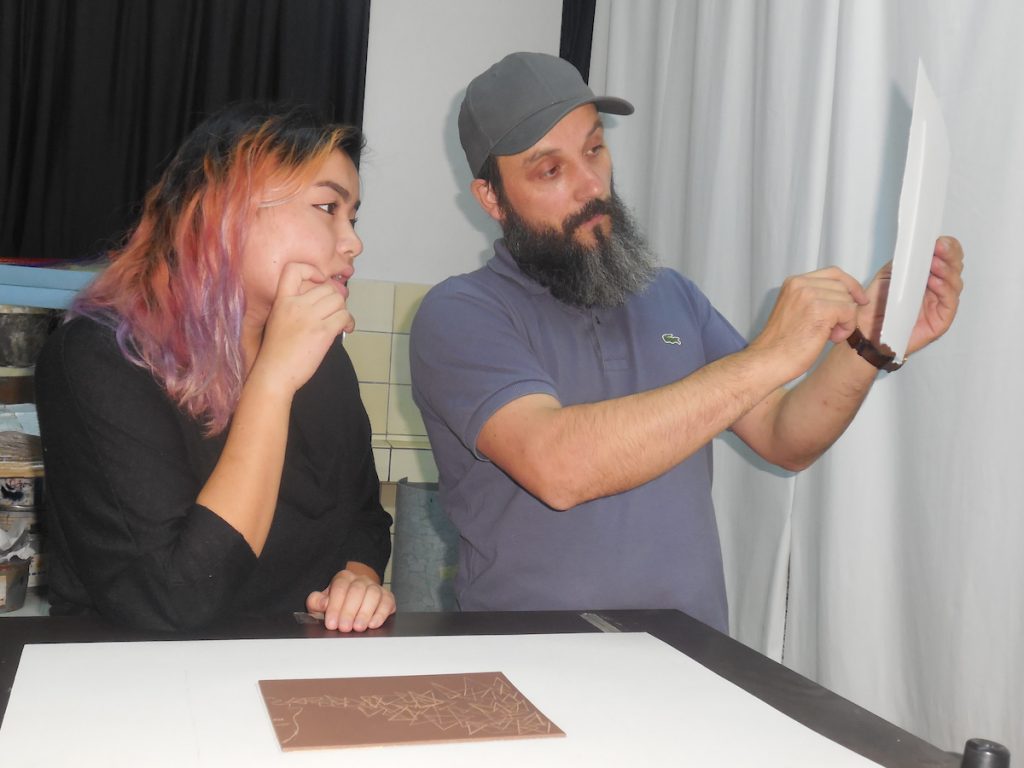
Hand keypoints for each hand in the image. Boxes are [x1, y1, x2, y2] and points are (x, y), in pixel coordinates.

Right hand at [252, 262, 354, 394]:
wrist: (274, 374)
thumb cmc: (277, 352)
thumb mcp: (279, 321)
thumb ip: (296, 308)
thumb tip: (324, 301)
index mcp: (282, 301)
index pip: (294, 270)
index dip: (311, 270)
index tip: (319, 281)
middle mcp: (296, 305)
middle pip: (328, 288)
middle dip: (335, 299)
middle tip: (334, 312)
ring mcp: (309, 318)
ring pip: (339, 300)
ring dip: (343, 311)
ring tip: (340, 322)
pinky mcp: (322, 332)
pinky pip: (344, 316)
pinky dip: (349, 322)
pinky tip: (345, 329)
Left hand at [306, 565, 395, 631]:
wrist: (353, 602)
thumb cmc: (336, 604)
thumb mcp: (321, 603)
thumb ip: (317, 602)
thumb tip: (324, 604)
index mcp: (343, 578)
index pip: (340, 587)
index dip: (335, 606)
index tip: (332, 623)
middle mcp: (361, 580)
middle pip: (357, 590)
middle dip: (350, 611)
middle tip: (345, 628)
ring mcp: (375, 587)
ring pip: (374, 594)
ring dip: (365, 612)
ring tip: (358, 627)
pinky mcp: (387, 597)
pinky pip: (387, 602)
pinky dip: (381, 614)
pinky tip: (373, 624)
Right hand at [749, 266, 868, 380]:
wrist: (768, 361)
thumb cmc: (781, 344)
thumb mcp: (795, 310)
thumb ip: (814, 298)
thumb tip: (846, 297)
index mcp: (793, 282)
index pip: (833, 273)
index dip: (850, 285)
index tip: (859, 299)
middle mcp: (801, 284)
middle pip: (843, 286)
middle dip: (846, 308)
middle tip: (832, 329)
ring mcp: (810, 295)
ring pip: (848, 300)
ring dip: (845, 320)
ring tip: (828, 336)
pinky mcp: (820, 309)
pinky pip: (849, 312)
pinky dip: (846, 327)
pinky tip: (831, 338)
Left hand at [857, 236, 963, 353]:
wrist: (866, 330)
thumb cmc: (876, 305)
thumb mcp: (889, 275)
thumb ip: (905, 261)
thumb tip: (917, 246)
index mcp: (927, 275)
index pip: (946, 257)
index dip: (946, 247)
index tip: (938, 241)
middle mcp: (938, 287)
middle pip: (955, 267)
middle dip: (950, 255)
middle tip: (940, 248)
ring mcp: (941, 303)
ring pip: (955, 283)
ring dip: (947, 270)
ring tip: (935, 263)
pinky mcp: (941, 320)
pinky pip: (949, 302)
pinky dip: (945, 290)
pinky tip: (935, 282)